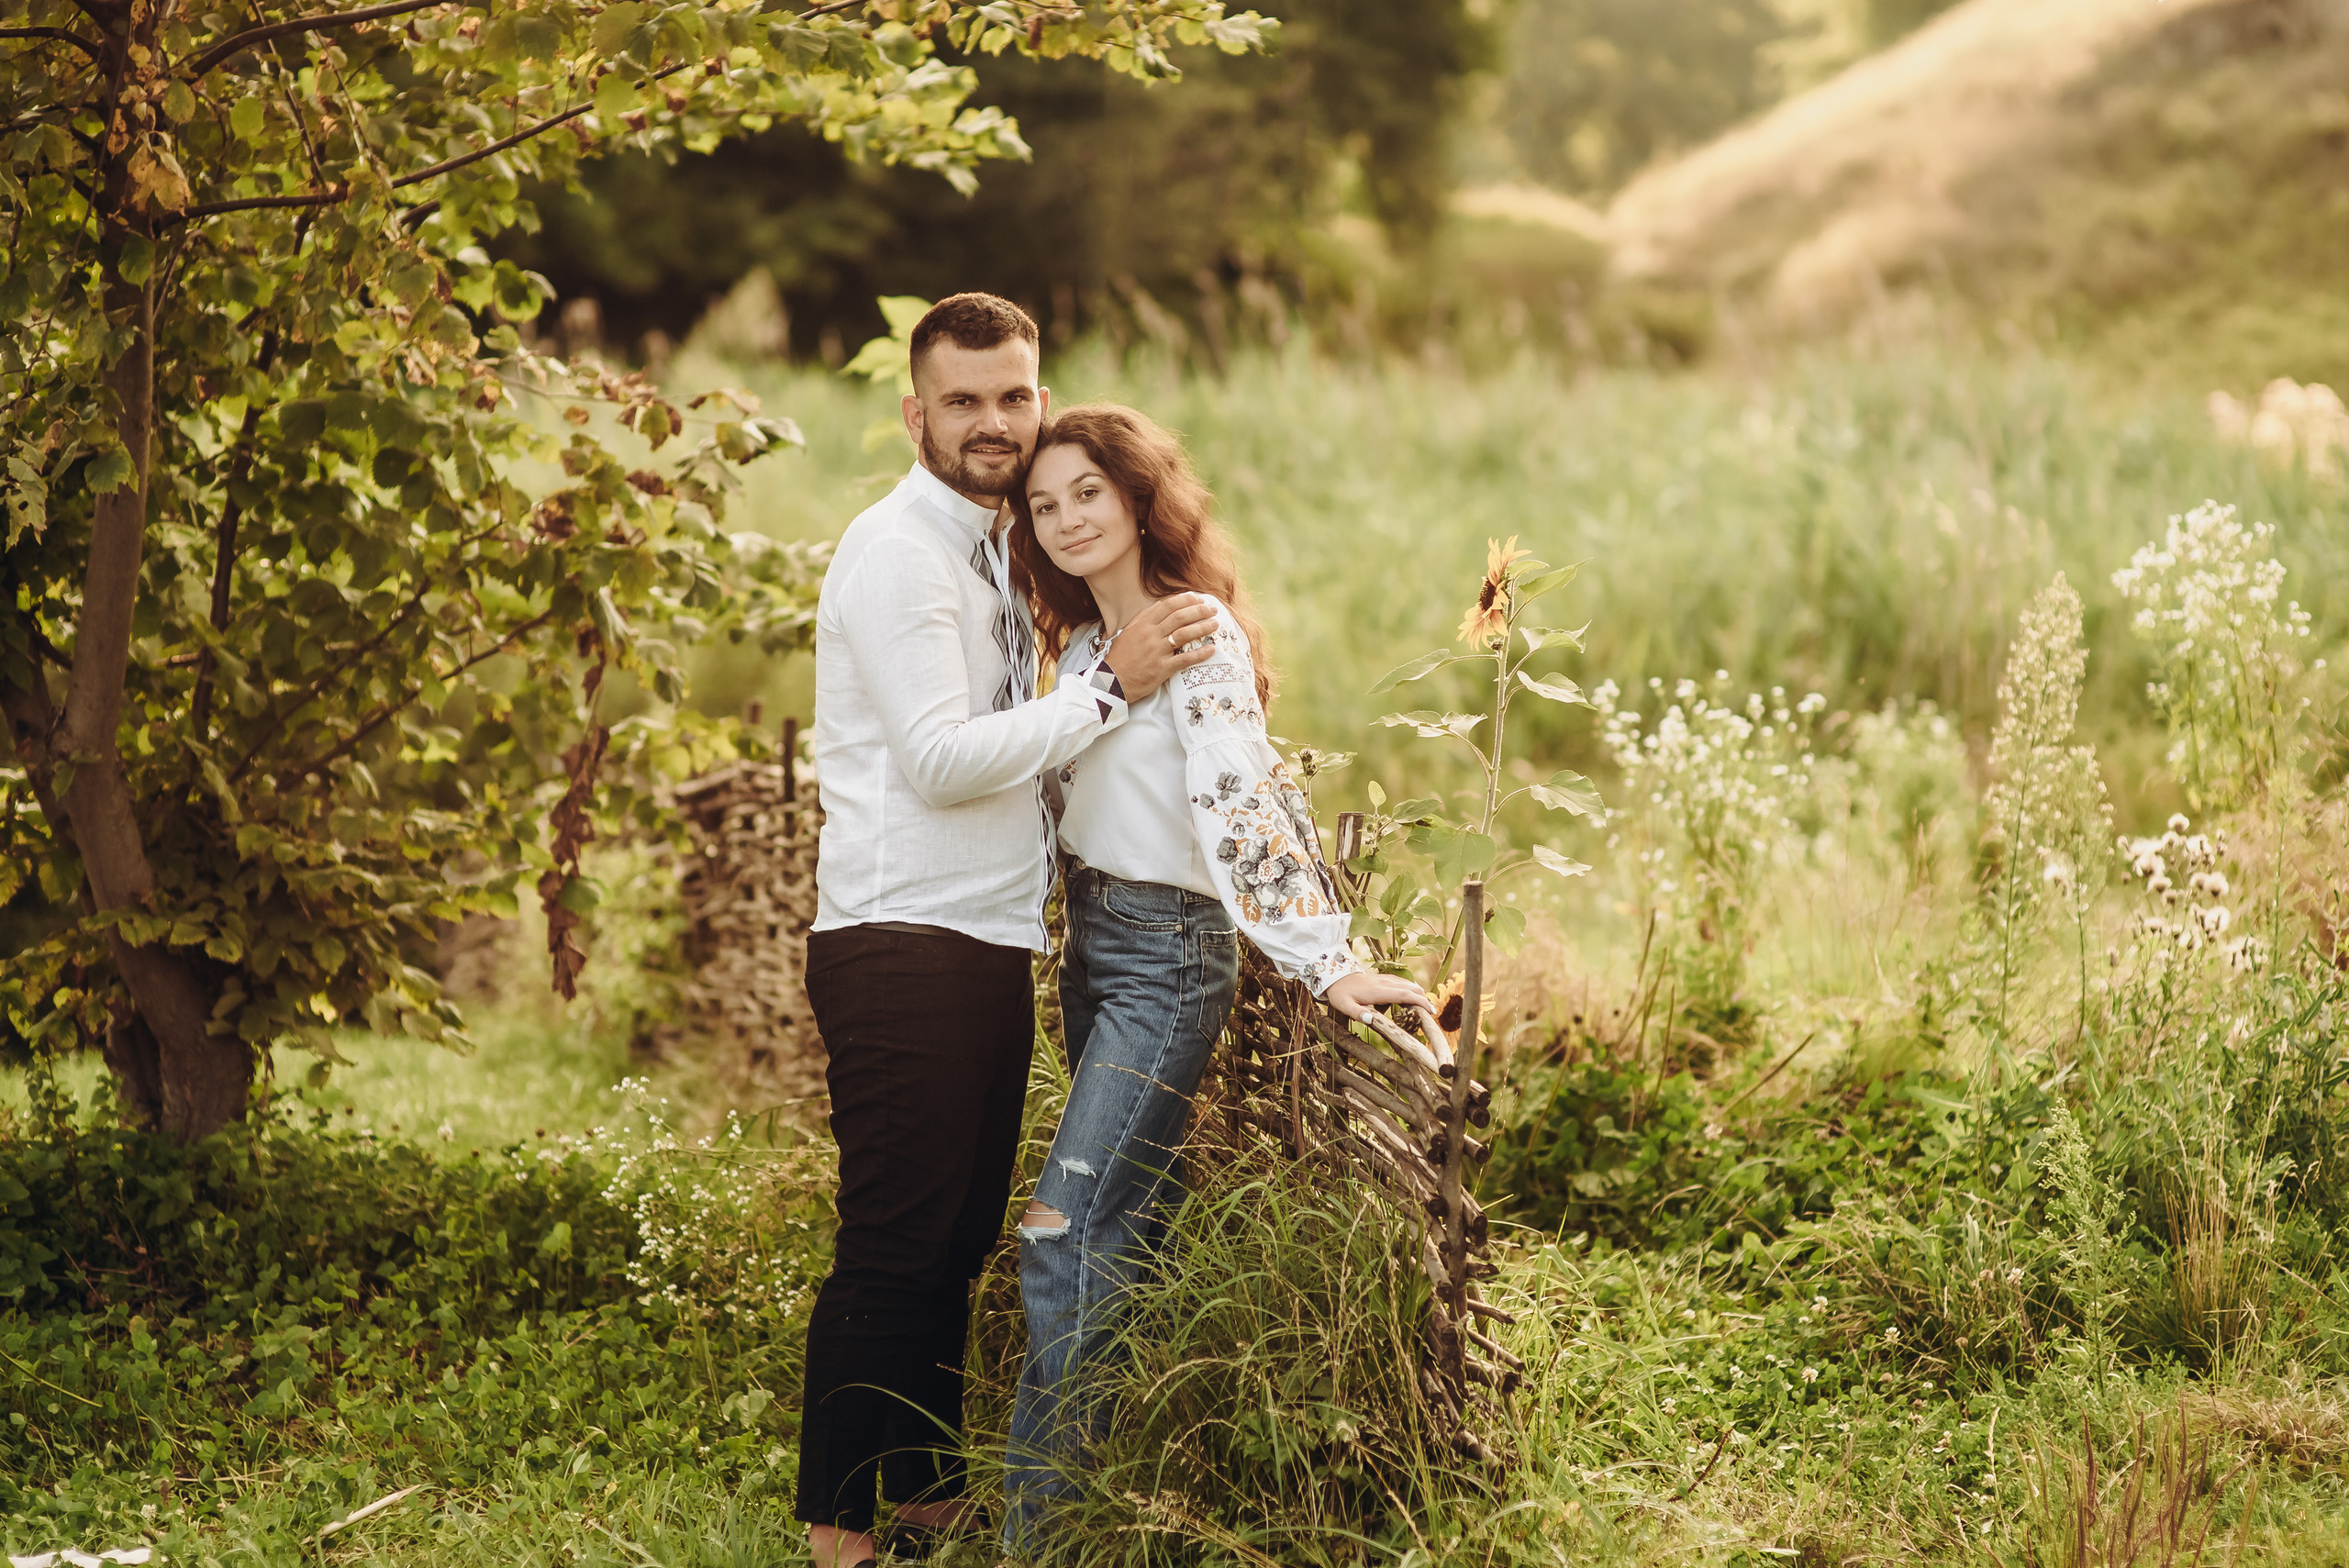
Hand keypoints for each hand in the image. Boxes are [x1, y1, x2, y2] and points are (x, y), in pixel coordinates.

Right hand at [1102, 592, 1218, 700]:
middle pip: (1180, 617)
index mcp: (1142, 624)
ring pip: (1184, 634)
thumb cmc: (1120, 657)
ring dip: (1202, 627)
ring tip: (1215, 624)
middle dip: (1199, 611)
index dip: (1186, 600)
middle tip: (1212, 609)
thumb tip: (1161, 607)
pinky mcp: (1162, 668)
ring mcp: (1156, 651)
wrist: (1111, 681)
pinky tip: (1211, 650)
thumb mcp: (1128, 632)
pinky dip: (1200, 654)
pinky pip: (1185, 659)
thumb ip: (1144, 619)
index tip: (1198, 599)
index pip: (1168, 606)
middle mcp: (1150, 634)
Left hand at [1323, 969, 1433, 1020]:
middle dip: (1424, 1001)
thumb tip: (1371, 1020)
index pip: (1405, 995)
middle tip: (1430, 1015)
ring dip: (1418, 996)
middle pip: (1413, 989)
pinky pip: (1403, 984)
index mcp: (1379, 991)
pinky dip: (1410, 992)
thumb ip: (1357, 1013)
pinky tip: (1405, 1003)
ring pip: (1410, 985)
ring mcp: (1387, 980)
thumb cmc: (1340, 993)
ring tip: (1421, 1011)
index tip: (1431, 1012)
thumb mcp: (1344, 1005)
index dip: (1420, 1002)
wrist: (1336, 976)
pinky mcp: (1386, 979)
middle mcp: (1386, 983)